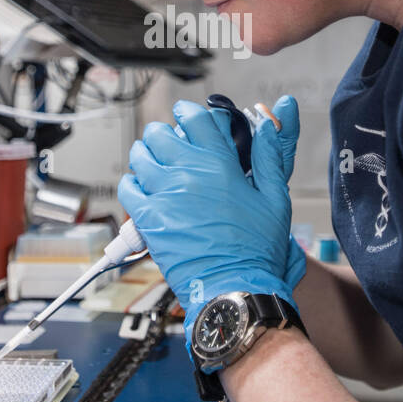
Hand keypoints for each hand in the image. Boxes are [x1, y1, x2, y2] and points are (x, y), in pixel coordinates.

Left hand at [118, 99, 302, 351]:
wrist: (236, 287)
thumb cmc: (257, 248)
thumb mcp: (275, 196)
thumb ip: (269, 154)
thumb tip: (269, 119)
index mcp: (220, 163)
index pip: (194, 117)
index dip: (190, 113)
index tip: (190, 119)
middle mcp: (188, 173)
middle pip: (160, 132)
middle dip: (167, 135)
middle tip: (175, 148)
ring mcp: (164, 195)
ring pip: (140, 155)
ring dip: (148, 156)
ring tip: (159, 168)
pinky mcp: (148, 219)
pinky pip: (127, 187)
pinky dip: (134, 185)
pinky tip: (147, 193)